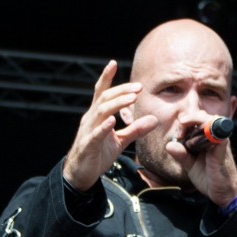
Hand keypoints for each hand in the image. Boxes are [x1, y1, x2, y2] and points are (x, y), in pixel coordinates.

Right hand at [63, 61, 157, 191]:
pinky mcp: (88, 145)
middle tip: (139, 87)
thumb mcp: (121, 140)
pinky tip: (112, 121)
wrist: (81, 173)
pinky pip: (95, 134)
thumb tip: (154, 119)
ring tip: (132, 98)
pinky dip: (104, 127)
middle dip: (121, 91)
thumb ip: (136, 129)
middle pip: (105, 99)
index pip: (101, 92)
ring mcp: (88, 131)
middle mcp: (91, 119)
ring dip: (117, 103)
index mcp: (97, 116)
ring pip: (101, 112)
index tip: (113, 63)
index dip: (106, 77)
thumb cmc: (98, 154)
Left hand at [166, 116, 236, 208]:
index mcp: (206, 139)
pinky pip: (219, 135)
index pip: (197, 121)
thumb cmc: (208, 177)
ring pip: (212, 120)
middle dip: (190, 119)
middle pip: (204, 116)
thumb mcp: (190, 166)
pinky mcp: (223, 150)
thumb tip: (169, 145)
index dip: (186, 123)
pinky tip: (194, 142)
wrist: (223, 193)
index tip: (178, 135)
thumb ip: (181, 155)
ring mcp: (220, 142)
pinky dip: (208, 133)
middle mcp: (215, 137)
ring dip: (196, 121)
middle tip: (180, 133)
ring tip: (185, 134)